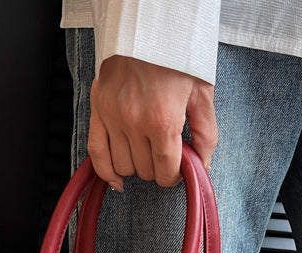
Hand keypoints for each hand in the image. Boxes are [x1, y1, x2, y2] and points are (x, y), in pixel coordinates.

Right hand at [87, 55, 217, 188]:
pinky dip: (106, 172)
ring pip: (123, 166)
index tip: (178, 168)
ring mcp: (113, 117)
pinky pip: (96, 154)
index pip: (166, 171)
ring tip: (146, 150)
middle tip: (165, 152)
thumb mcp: (202, 93)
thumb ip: (205, 133)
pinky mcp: (98, 110)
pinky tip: (118, 179)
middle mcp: (134, 122)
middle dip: (157, 168)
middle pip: (145, 171)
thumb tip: (202, 166)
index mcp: (163, 119)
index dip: (175, 176)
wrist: (149, 24)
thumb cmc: (177, 55)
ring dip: (136, 166)